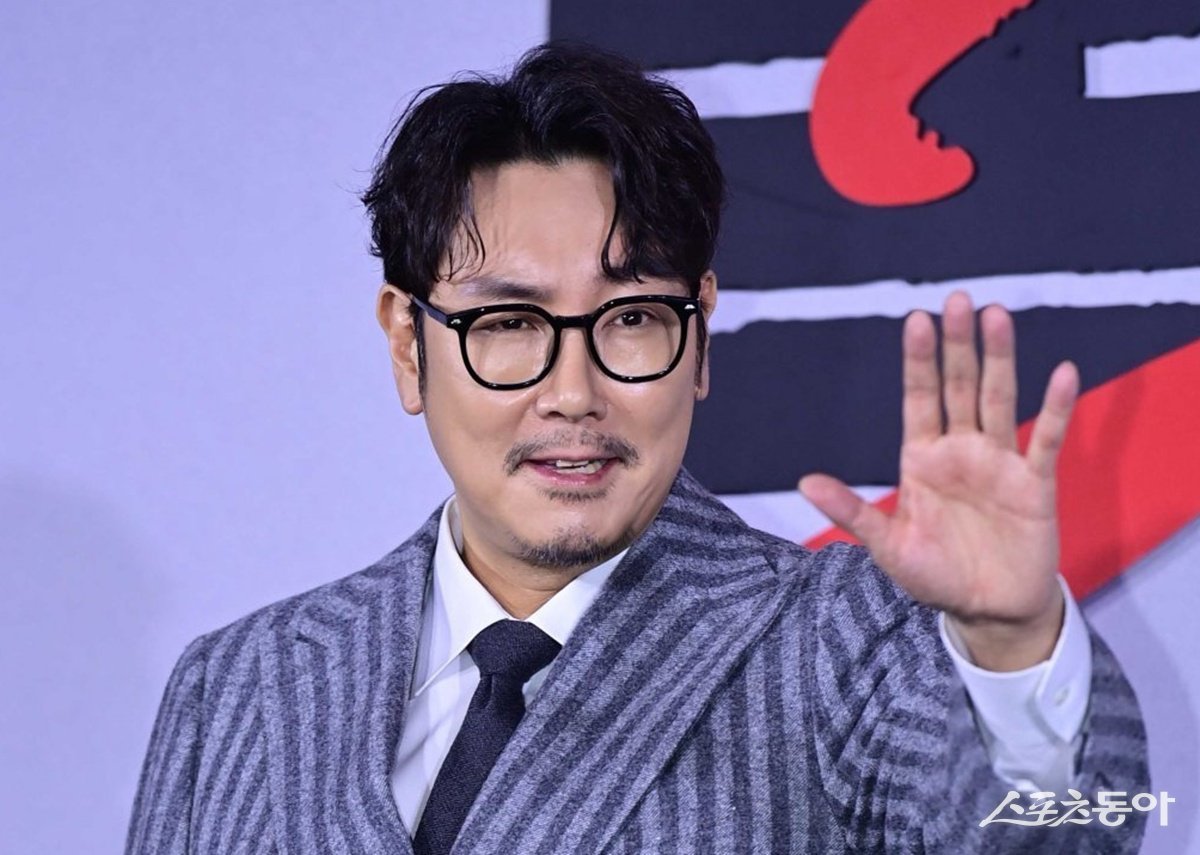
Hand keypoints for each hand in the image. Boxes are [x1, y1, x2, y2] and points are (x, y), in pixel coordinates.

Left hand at [799, 291, 1076, 670]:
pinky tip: (1061, 372)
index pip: (918, 398)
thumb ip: (852, 512)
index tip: (915, 319)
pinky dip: (1055, 408)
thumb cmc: (934, 576)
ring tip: (996, 315)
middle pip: (959, 387)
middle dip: (958, 345)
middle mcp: (960, 450)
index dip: (918, 361)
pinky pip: (1046, 439)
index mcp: (922, 458)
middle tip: (958, 299)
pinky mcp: (1034, 483)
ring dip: (999, 359)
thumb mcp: (887, 546)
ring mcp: (999, 462)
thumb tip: (804, 483)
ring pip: (999, 400)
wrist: (988, 612)